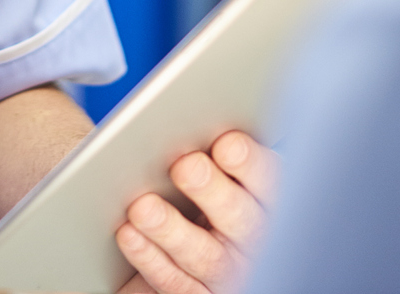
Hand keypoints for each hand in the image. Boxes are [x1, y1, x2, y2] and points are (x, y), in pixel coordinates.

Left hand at [112, 130, 277, 293]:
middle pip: (241, 219)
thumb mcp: (228, 174)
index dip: (250, 164)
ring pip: (206, 256)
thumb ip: (219, 155)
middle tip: (185, 166)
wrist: (202, 249)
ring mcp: (231, 273)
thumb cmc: (210, 193)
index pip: (271, 180)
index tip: (225, 144)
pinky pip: (177, 283)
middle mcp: (257, 241)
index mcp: (270, 199)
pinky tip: (129, 234)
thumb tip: (194, 120)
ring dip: (171, 229)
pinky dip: (151, 259)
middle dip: (212, 191)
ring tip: (142, 206)